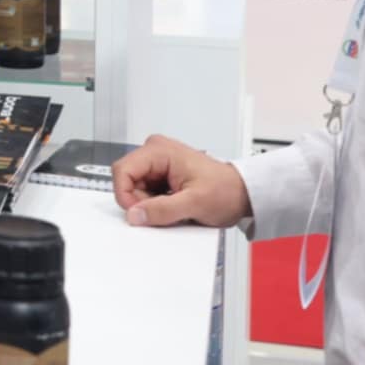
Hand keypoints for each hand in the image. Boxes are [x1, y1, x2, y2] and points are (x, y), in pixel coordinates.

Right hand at [112, 135, 250, 227]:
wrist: (242, 193)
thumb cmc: (226, 190)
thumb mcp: (194, 203)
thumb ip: (162, 210)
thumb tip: (135, 214)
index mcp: (159, 150)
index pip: (123, 170)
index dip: (126, 195)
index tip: (139, 214)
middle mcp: (155, 152)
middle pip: (128, 181)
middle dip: (141, 202)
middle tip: (164, 212)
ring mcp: (158, 163)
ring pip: (135, 189)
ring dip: (150, 205)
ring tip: (175, 209)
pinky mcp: (161, 175)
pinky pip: (145, 193)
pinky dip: (156, 204)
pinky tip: (174, 207)